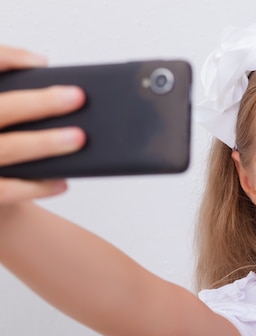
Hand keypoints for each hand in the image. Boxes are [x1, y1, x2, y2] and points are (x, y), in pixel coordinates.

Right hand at [0, 45, 84, 204]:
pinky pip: (9, 189)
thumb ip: (18, 106)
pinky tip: (62, 182)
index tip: (42, 63)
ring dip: (45, 143)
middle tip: (77, 97)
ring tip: (79, 137)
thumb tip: (64, 95)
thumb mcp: (3, 117)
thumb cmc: (0, 143)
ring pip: (8, 148)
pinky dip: (38, 186)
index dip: (8, 59)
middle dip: (39, 103)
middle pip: (1, 110)